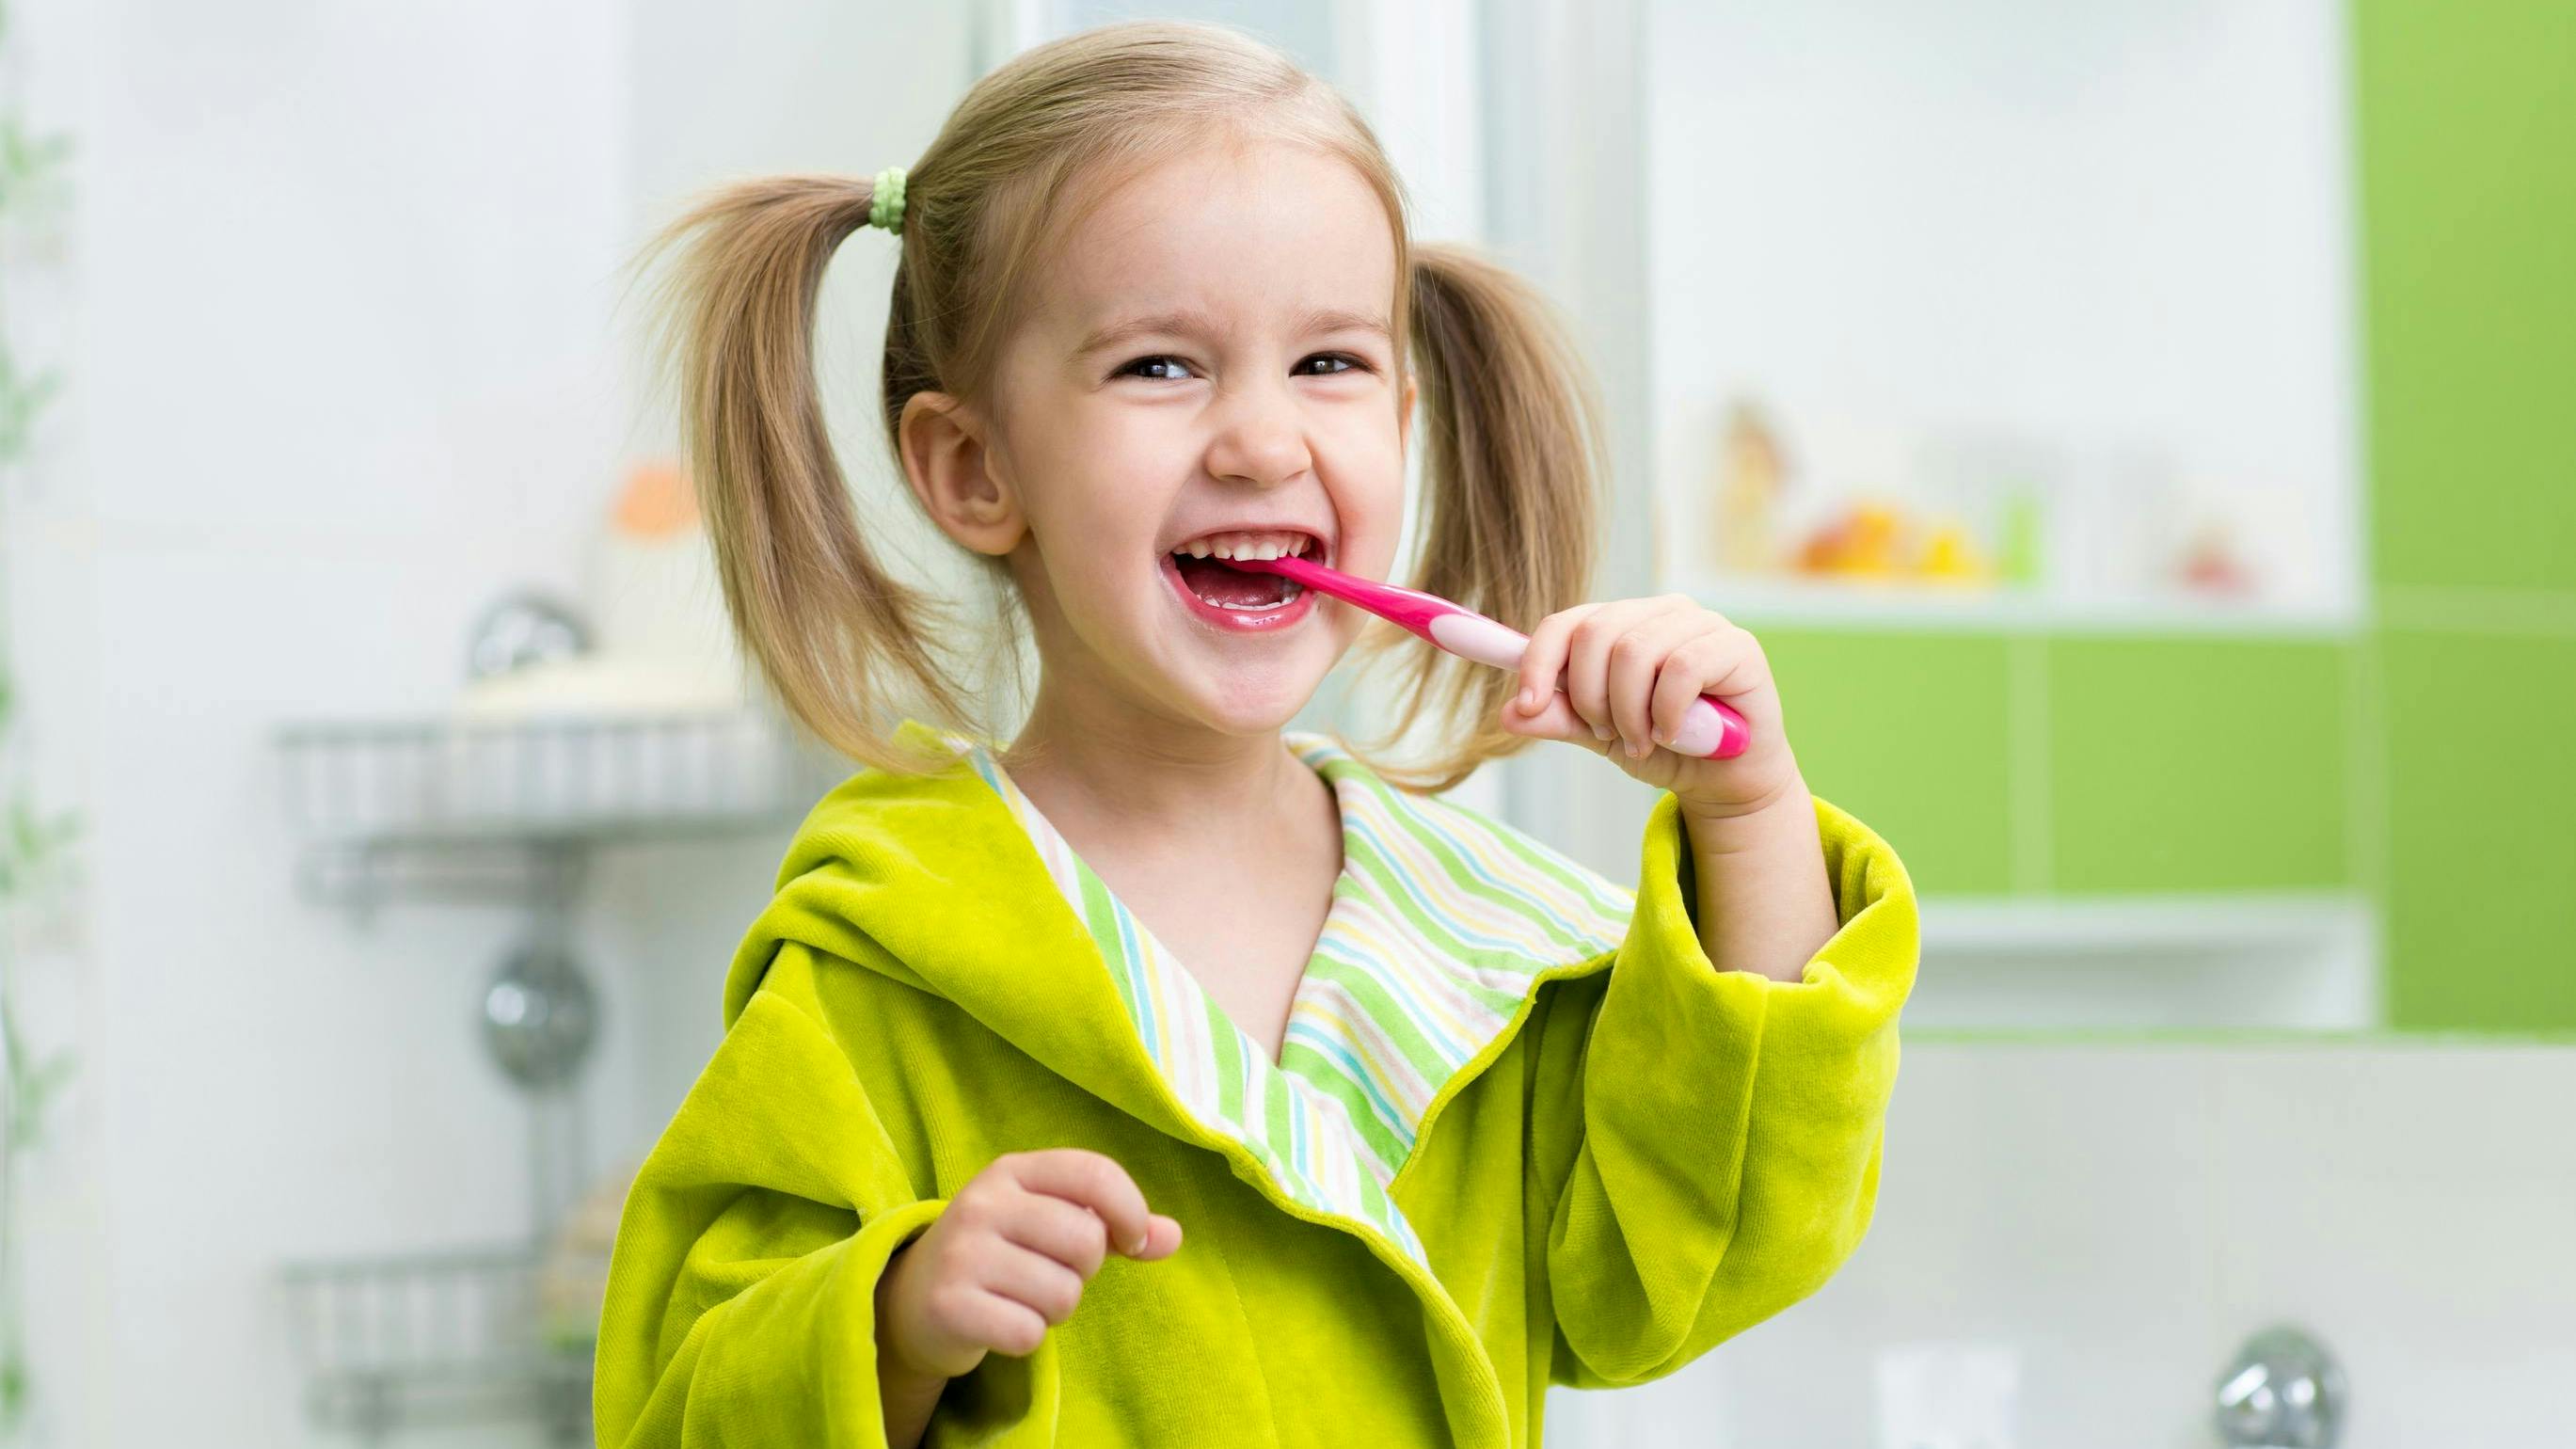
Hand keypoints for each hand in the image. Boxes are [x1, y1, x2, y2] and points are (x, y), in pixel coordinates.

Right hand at [875, 1149, 1181, 1383]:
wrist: (911, 1299)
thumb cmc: (1000, 1254)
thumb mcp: (1049, 1222)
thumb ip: (1114, 1225)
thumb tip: (1172, 1236)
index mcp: (1013, 1170)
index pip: (1095, 1173)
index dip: (1130, 1211)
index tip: (1130, 1240)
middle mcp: (983, 1203)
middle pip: (1086, 1242)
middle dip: (1084, 1271)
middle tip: (1050, 1273)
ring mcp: (962, 1253)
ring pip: (1062, 1294)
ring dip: (1054, 1309)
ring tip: (1022, 1297)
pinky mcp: (949, 1305)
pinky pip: (1029, 1333)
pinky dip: (1026, 1337)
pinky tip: (1001, 1322)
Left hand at [1502, 595, 1836, 979]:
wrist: (1724, 781)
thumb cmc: (1664, 748)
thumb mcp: (1600, 737)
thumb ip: (1561, 719)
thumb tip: (1509, 712)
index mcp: (1621, 623)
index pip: (1566, 623)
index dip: (1538, 662)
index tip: (1528, 706)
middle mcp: (1659, 612)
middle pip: (1596, 634)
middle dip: (1590, 697)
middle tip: (1609, 735)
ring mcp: (1700, 623)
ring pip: (1636, 652)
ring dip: (1629, 712)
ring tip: (1643, 741)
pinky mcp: (1736, 645)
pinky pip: (1683, 668)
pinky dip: (1668, 711)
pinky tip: (1673, 734)